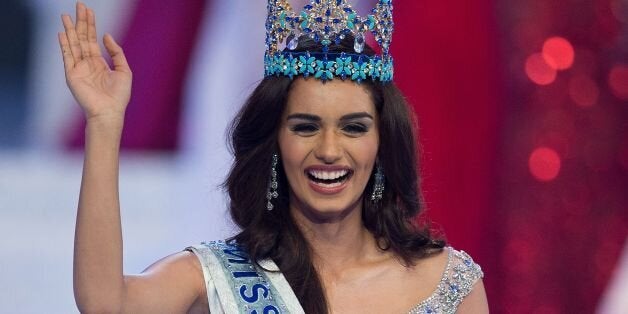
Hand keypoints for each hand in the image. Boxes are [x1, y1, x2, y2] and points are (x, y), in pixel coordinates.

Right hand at [59, 2, 131, 122]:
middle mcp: (87, 64)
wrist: (110, 112)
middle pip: (82, 38)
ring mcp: (78, 69)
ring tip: (66, 15)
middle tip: (79, 5)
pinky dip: (64, 45)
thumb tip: (107, 35)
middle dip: (80, 22)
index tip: (88, 10)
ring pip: (73, 44)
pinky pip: (67, 57)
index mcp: (99, 63)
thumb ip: (116, 52)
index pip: (92, 39)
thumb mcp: (124, 70)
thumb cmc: (119, 95)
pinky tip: (62, 33)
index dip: (90, 25)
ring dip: (69, 30)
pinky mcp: (72, 75)